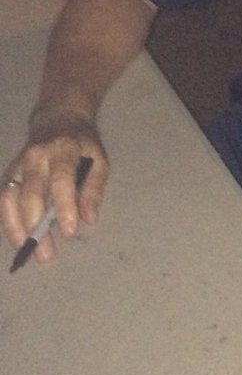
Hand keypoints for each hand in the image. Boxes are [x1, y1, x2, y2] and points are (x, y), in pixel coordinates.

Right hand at [0, 118, 107, 265]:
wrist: (58, 120)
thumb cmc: (82, 145)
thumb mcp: (98, 159)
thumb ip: (93, 188)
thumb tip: (88, 218)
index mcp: (64, 149)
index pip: (62, 179)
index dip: (64, 206)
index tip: (68, 232)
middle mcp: (37, 155)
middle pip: (31, 192)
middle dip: (36, 226)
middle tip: (46, 254)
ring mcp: (19, 164)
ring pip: (10, 198)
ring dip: (16, 228)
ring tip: (27, 251)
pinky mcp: (9, 173)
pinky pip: (2, 199)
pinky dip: (7, 221)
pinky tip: (17, 238)